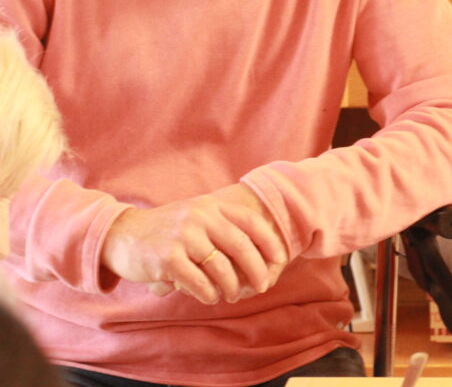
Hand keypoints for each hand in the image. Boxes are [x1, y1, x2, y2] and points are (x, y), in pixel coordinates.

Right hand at [103, 184, 287, 304]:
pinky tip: (211, 297)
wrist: (121, 235)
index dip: (269, 241)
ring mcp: (183, 236)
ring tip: (231, 295)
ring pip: (222, 267)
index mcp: (211, 206)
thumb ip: (222, 226)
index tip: (279, 259)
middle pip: (241, 246)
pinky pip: (199, 281)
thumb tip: (260, 251)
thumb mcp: (196, 217)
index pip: (250, 221)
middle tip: (262, 285)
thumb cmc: (167, 231)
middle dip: (257, 269)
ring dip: (231, 286)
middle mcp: (200, 217)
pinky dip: (209, 293)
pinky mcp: (167, 258)